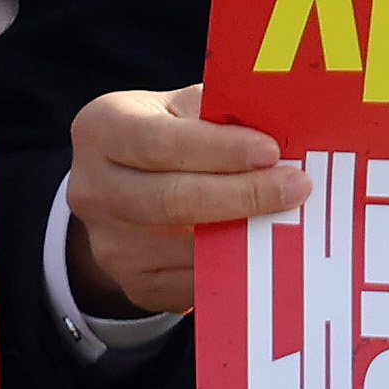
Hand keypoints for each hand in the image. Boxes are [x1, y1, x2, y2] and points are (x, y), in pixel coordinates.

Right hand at [66, 85, 308, 318]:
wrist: (125, 182)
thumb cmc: (171, 130)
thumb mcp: (184, 105)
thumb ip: (221, 110)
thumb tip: (283, 124)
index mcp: (103, 129)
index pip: (160, 142)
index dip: (218, 149)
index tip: (271, 151)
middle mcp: (92, 189)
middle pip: (171, 200)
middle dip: (241, 194)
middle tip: (295, 187)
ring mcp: (108, 243)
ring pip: (183, 247)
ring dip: (242, 233)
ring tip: (289, 215)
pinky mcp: (132, 282)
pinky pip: (187, 283)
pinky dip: (230, 266)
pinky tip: (265, 247)